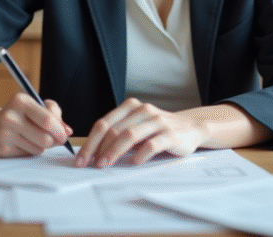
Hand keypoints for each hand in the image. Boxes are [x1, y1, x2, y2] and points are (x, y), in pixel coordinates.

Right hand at [0, 92, 72, 156]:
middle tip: (54, 139)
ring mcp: (4, 133)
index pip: (48, 120)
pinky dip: (30, 151)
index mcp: (20, 101)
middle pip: (45, 138)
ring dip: (42, 146)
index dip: (60, 130)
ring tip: (33, 138)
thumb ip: (54, 113)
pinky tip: (22, 143)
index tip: (65, 134)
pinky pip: (28, 155)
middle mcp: (10, 116)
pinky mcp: (2, 149)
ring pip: (38, 148)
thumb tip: (68, 131)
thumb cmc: (20, 116)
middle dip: (54, 141)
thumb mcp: (36, 106)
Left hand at [74, 98, 207, 167]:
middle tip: (88, 164)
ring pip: (129, 135)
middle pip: (113, 130)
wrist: (192, 128)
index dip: (90, 141)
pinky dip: (139, 155)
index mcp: (131, 107)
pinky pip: (151, 144)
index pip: (104, 123)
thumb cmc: (159, 130)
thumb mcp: (137, 126)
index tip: (81, 158)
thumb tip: (93, 153)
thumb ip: (119, 134)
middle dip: (97, 149)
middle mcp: (143, 111)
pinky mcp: (170, 134)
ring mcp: (157, 121)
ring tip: (104, 165)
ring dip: (113, 152)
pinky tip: (132, 163)